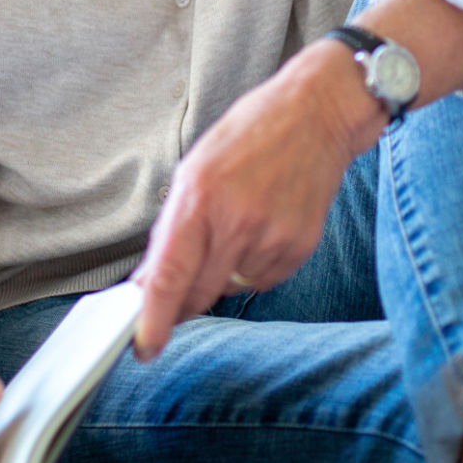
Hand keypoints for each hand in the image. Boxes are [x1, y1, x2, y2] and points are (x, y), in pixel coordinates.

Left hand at [131, 41, 381, 358]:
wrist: (317, 115)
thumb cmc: (251, 134)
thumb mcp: (196, 169)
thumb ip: (172, 227)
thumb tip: (149, 281)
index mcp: (199, 198)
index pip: (169, 276)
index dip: (154, 320)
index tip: (145, 347)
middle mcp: (236, 223)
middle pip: (197, 294)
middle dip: (183, 298)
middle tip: (186, 275)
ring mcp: (271, 238)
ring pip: (230, 289)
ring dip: (223, 274)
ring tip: (239, 223)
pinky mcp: (298, 248)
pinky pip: (262, 280)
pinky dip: (254, 265)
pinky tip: (263, 227)